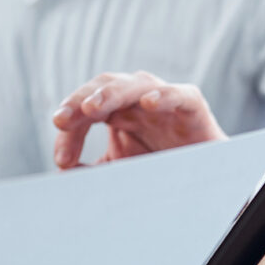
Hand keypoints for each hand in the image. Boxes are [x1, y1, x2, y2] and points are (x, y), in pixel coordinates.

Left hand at [52, 71, 226, 168]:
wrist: (203, 181)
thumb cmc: (158, 169)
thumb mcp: (118, 172)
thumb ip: (92, 171)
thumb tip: (63, 172)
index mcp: (116, 112)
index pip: (84, 110)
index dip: (70, 131)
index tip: (61, 160)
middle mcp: (137, 101)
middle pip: (103, 87)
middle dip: (79, 101)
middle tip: (61, 120)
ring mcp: (164, 102)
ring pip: (136, 84)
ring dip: (111, 93)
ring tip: (91, 107)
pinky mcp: (192, 108)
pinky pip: (179, 95)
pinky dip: (165, 96)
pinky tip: (148, 103)